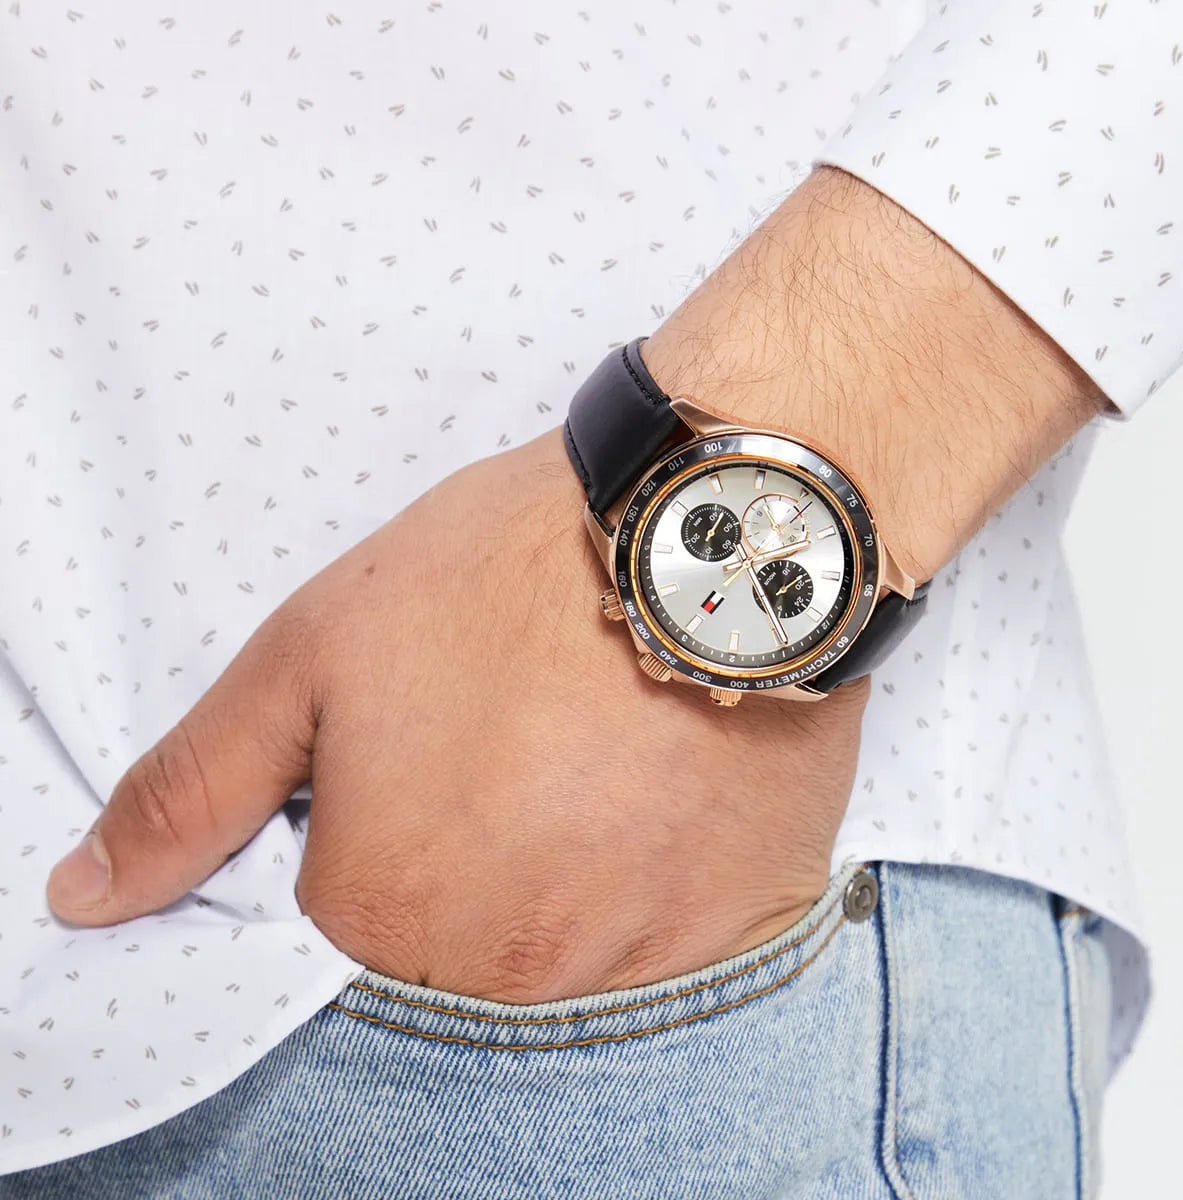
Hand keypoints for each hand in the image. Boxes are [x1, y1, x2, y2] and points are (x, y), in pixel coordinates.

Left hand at [45, 428, 868, 1003]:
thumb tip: (88, 898)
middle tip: (521, 737)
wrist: (703, 529)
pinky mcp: (731, 931)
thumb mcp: (312, 654)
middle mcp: (503, 968)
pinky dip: (655, 873)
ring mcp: (628, 959)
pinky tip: (663, 787)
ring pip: (560, 944)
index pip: (338, 914)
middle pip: (451, 942)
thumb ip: (191, 791)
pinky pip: (665, 940)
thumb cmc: (503, 573)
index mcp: (381, 907)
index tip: (433, 747)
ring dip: (569, 864)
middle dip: (469, 851)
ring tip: (597, 752)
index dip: (377, 817)